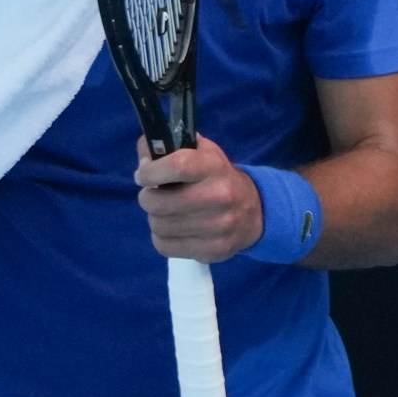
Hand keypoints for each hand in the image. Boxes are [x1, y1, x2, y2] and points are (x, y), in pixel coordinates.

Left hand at [134, 134, 262, 262]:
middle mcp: (220, 196)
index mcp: (214, 167)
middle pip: (160, 203)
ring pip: (159, 226)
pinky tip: (173, 230)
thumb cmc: (216, 177)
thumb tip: (144, 157)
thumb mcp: (200, 152)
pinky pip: (165, 247)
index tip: (143, 176)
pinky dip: (162, 238)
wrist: (254, 211)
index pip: (177, 166)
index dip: (150, 172)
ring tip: (166, 212)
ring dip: (155, 219)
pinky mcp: (214, 250)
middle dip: (147, 198)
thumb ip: (169, 146)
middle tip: (153, 195)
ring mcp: (219, 226)